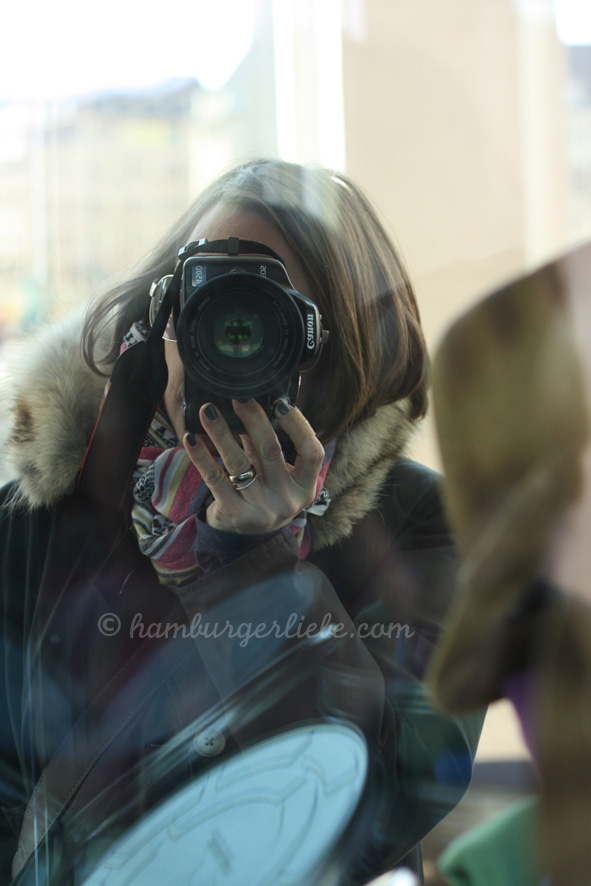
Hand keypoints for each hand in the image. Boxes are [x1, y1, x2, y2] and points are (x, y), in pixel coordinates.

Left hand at [183, 399, 324, 534]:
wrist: (246, 540)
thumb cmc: (266, 495)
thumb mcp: (280, 477)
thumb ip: (274, 447)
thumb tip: (258, 404)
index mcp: (304, 487)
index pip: (312, 453)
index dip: (298, 426)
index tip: (280, 404)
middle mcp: (286, 500)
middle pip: (271, 452)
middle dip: (254, 420)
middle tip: (239, 397)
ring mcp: (259, 509)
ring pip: (239, 463)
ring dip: (222, 433)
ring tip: (209, 411)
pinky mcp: (232, 514)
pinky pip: (214, 478)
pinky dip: (201, 456)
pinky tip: (191, 438)